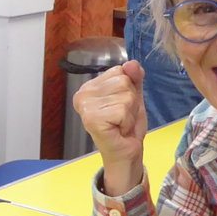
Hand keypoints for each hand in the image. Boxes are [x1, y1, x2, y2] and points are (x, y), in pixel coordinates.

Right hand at [73, 61, 147, 195]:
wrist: (126, 152)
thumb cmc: (126, 126)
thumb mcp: (134, 97)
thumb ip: (133, 78)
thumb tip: (131, 63)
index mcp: (90, 87)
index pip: (119, 71)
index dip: (128, 89)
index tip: (121, 107)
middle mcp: (83, 94)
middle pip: (123, 81)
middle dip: (130, 101)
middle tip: (122, 118)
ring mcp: (86, 107)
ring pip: (125, 95)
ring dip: (129, 112)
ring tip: (120, 124)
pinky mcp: (92, 118)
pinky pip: (122, 110)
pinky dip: (127, 122)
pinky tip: (119, 130)